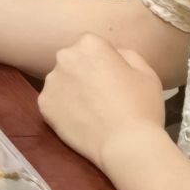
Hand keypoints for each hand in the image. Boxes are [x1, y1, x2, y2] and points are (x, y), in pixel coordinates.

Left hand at [39, 34, 167, 170]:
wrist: (127, 145)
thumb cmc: (142, 107)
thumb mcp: (146, 73)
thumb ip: (126, 54)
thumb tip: (113, 53)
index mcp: (89, 45)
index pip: (91, 47)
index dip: (104, 63)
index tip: (113, 80)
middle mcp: (65, 57)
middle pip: (73, 61)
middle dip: (84, 72)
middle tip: (102, 96)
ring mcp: (51, 81)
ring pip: (62, 81)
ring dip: (72, 90)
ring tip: (92, 111)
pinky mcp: (43, 103)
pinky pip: (54, 102)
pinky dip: (63, 109)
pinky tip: (81, 121)